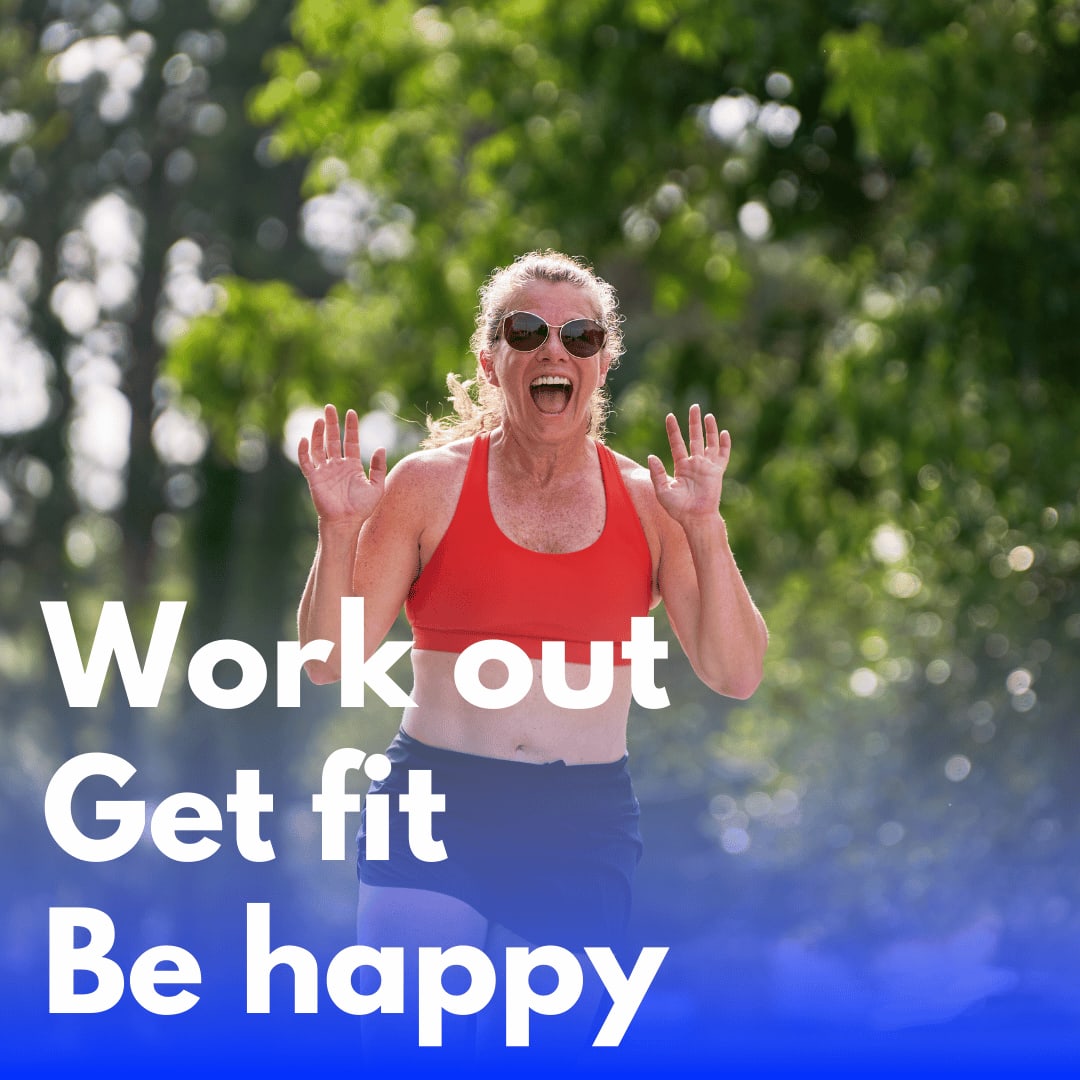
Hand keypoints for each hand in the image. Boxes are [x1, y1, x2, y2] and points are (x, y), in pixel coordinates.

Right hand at [298, 404, 386, 522]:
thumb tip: (380, 448)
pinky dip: (304, 451)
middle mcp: (337, 465)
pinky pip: (306, 462)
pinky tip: (304, 439)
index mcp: (351, 466)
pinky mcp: (314, 479)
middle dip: (331, 423)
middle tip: (330, 407)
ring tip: (320, 419)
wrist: (347, 522)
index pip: (350, 441)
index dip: (350, 427)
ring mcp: (325, 471)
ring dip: (318, 433)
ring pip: (319, 447)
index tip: (351, 412)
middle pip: (333, 439)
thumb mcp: (376, 486)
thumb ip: (378, 467)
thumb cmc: (362, 508)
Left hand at [647, 404, 729, 524]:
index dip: (673, 430)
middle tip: (694, 406)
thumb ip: (657, 473)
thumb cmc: (678, 508)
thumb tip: (651, 456)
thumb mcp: (662, 490)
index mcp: (681, 466)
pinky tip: (723, 432)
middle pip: (694, 438)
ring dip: (709, 429)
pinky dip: (724, 445)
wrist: (695, 518)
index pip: (676, 443)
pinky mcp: (717, 472)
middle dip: (693, 422)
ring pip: (709, 443)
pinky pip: (722, 456)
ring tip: (708, 415)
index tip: (670, 416)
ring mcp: (707, 467)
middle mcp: (694, 464)